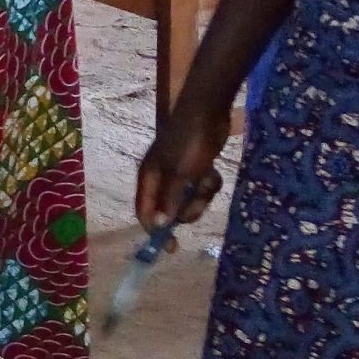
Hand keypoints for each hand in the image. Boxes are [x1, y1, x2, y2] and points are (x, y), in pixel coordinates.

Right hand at [136, 95, 233, 231]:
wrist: (208, 111)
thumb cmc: (189, 142)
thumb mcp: (179, 175)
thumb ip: (169, 201)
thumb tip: (158, 226)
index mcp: (148, 179)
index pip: (145, 213)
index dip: (156, 231)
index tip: (172, 247)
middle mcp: (160, 179)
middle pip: (170, 210)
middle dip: (188, 208)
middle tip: (200, 202)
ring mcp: (178, 175)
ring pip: (189, 200)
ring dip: (202, 195)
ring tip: (208, 177)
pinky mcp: (195, 169)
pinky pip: (201, 188)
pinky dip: (208, 183)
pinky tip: (212, 170)